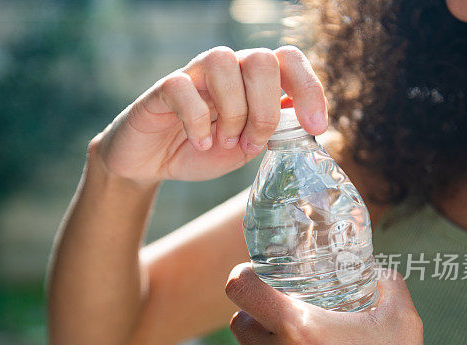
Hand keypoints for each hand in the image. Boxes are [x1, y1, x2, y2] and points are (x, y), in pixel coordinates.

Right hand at [91, 46, 327, 184]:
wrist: (151, 163)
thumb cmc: (202, 149)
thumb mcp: (246, 147)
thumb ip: (273, 132)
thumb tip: (304, 122)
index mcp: (251, 79)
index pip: (289, 60)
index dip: (309, 88)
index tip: (315, 126)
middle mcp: (226, 68)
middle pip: (261, 59)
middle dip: (266, 109)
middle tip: (253, 143)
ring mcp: (193, 74)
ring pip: (223, 63)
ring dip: (233, 111)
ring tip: (224, 142)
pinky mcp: (162, 89)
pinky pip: (182, 87)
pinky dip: (197, 120)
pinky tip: (199, 143)